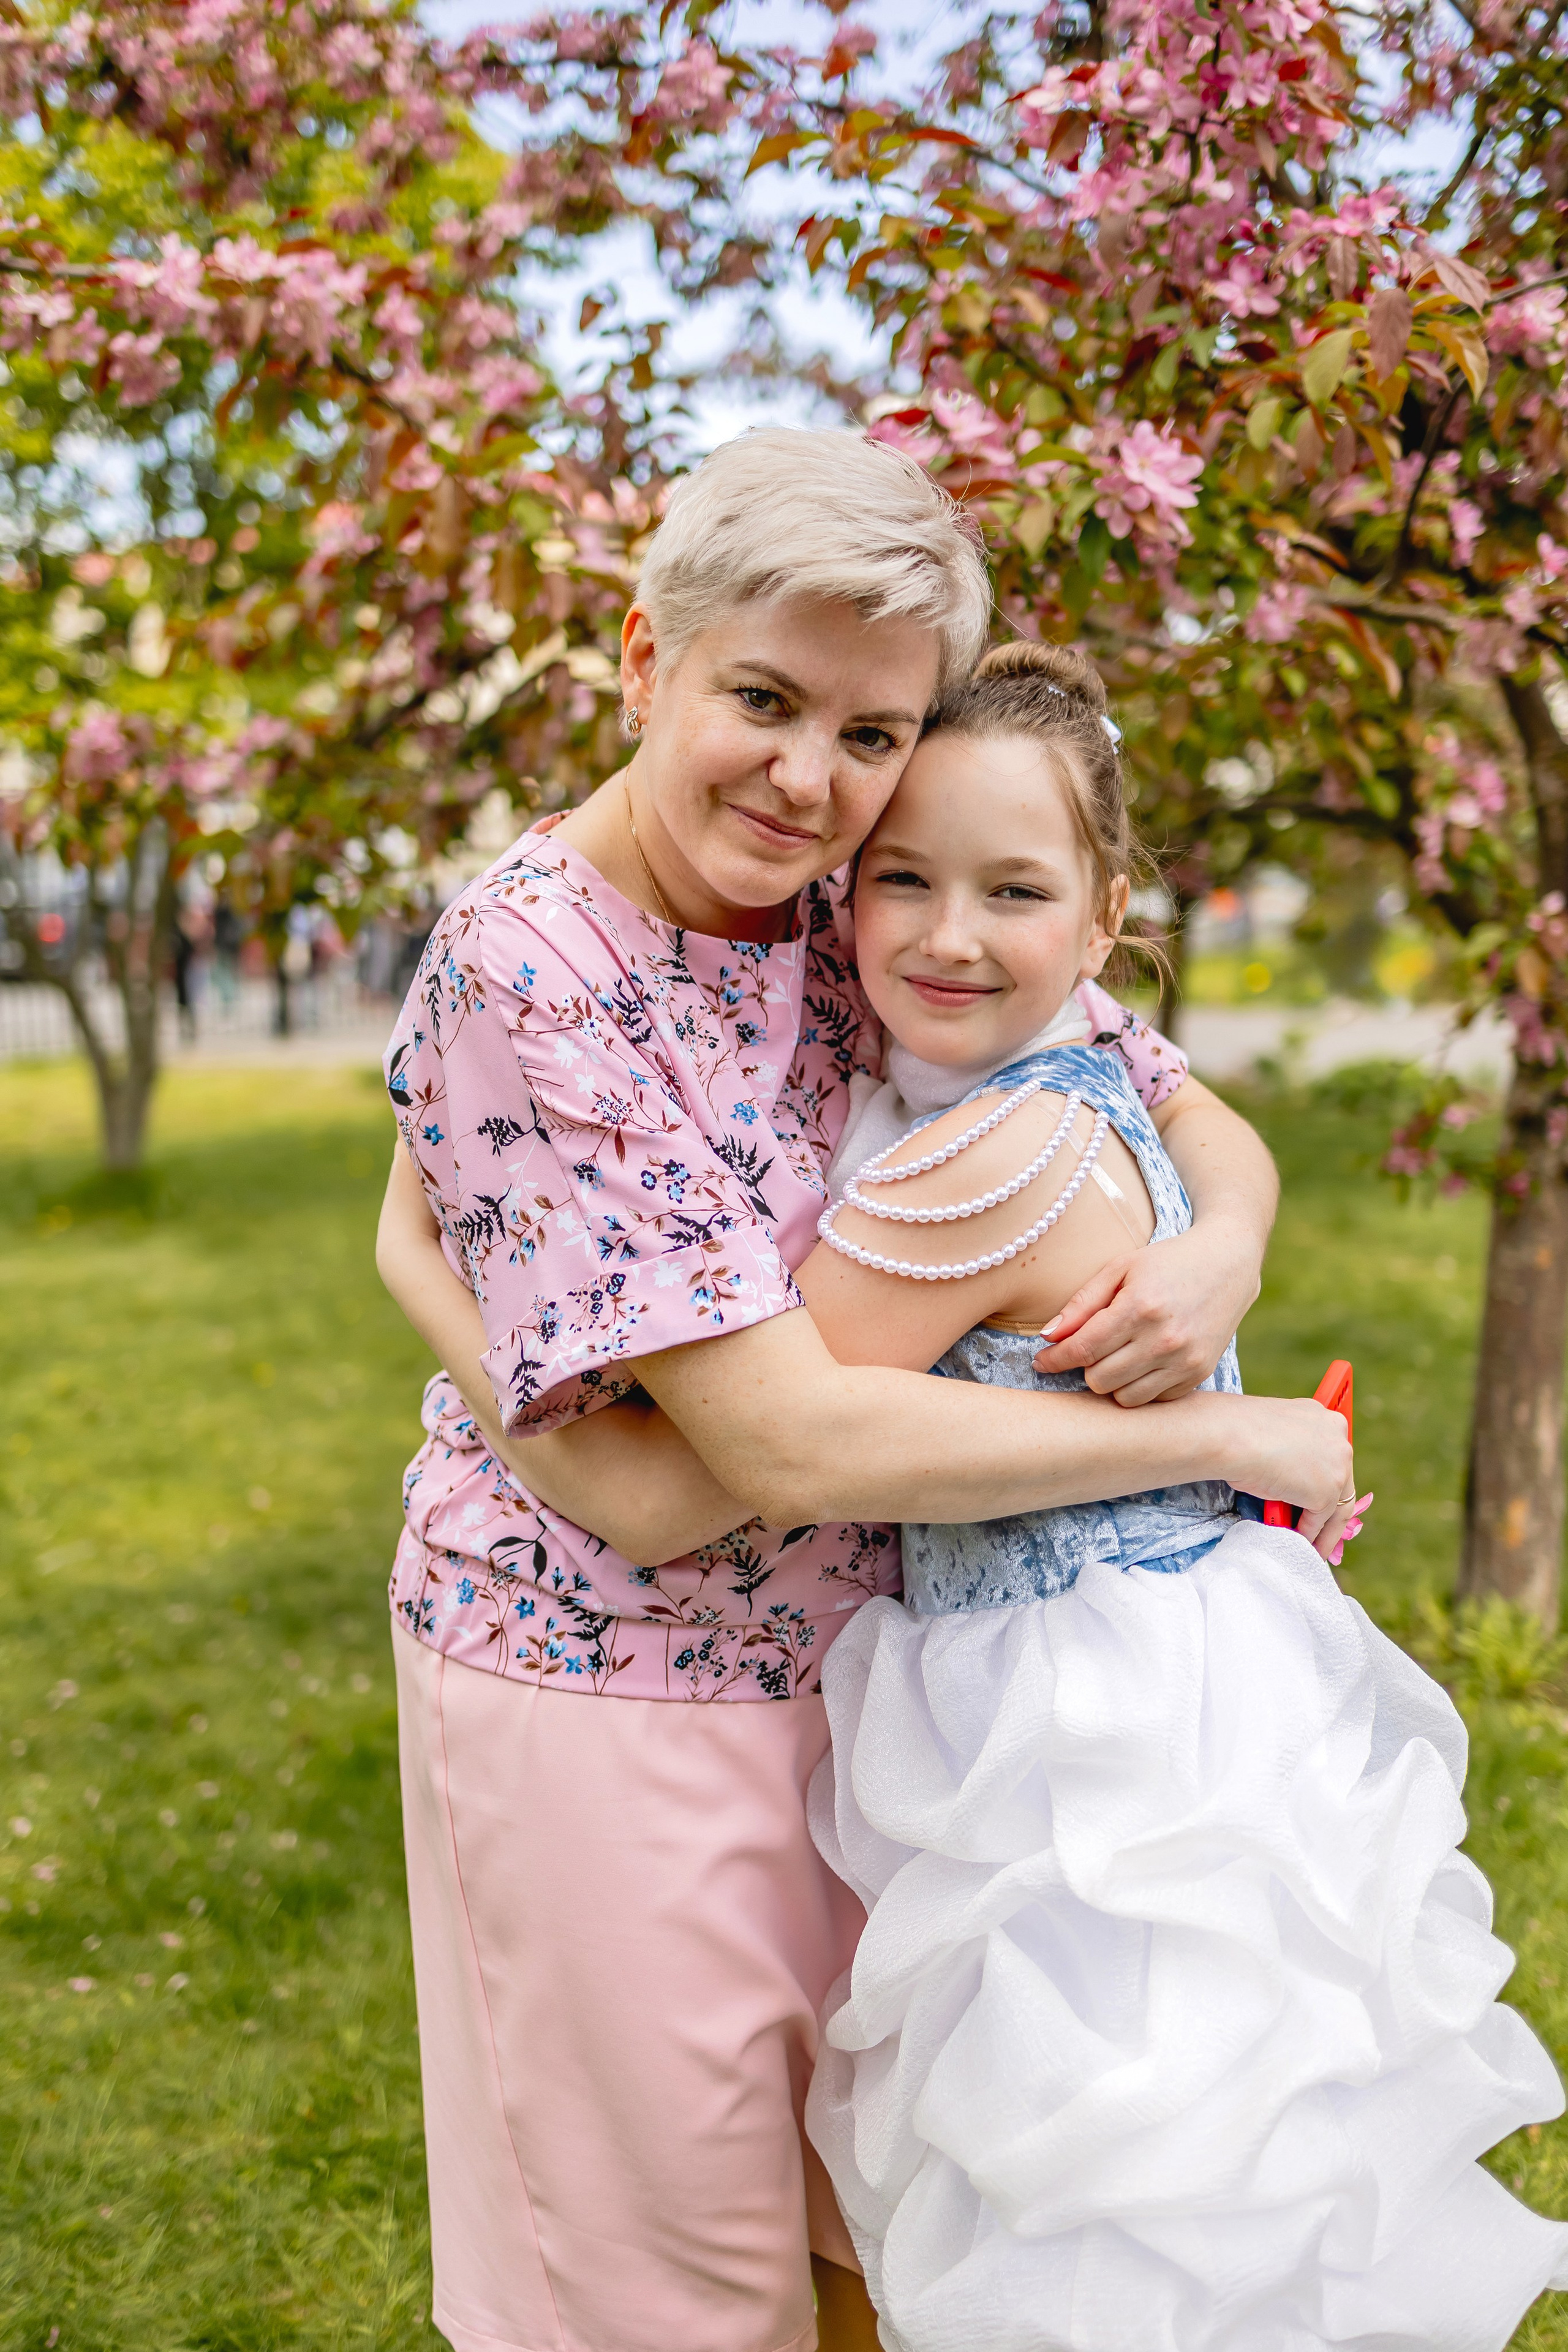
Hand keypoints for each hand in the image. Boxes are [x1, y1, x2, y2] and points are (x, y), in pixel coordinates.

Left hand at [1034, 1218, 1262, 1404]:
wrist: (1228, 1263)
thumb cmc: (1166, 1262)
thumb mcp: (1120, 1268)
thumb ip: (1082, 1303)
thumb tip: (1047, 1336)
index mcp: (1140, 1307)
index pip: (1083, 1349)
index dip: (1055, 1359)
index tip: (1041, 1361)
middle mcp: (1164, 1339)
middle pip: (1099, 1379)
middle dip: (1085, 1367)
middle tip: (1088, 1350)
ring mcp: (1185, 1360)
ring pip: (1124, 1397)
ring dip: (1111, 1381)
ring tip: (1114, 1357)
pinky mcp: (1199, 1373)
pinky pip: (1153, 1399)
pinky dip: (1139, 1386)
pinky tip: (1142, 1362)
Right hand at [1224, 1395, 1357, 1560]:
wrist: (1229, 1436)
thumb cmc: (1238, 1431)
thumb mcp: (1275, 1437)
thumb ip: (1292, 1453)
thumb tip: (1286, 1478)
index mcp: (1326, 1420)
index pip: (1333, 1458)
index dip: (1324, 1479)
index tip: (1314, 1494)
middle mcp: (1339, 1440)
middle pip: (1342, 1483)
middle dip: (1331, 1508)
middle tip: (1320, 1527)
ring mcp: (1336, 1468)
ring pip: (1338, 1507)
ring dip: (1325, 1530)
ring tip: (1314, 1545)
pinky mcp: (1325, 1493)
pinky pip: (1319, 1521)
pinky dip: (1309, 1534)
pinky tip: (1300, 1542)